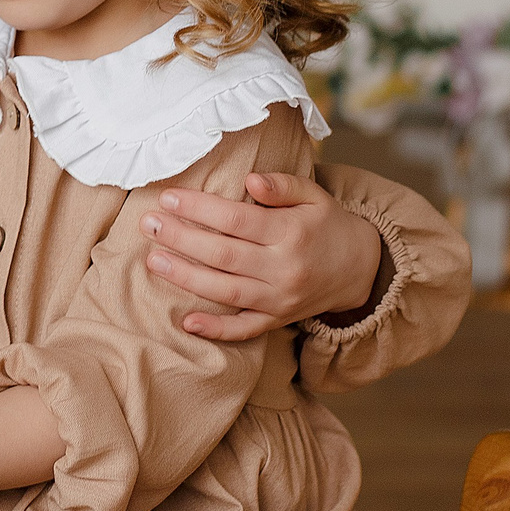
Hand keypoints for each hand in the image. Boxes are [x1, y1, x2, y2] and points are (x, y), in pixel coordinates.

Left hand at [142, 171, 384, 340]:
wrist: (360, 269)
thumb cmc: (327, 225)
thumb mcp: (314, 195)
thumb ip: (282, 185)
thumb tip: (250, 180)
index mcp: (292, 232)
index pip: (237, 219)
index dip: (200, 209)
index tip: (169, 198)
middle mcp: (284, 268)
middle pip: (224, 254)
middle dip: (182, 238)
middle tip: (148, 224)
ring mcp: (279, 298)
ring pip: (226, 290)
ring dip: (186, 277)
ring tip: (153, 260)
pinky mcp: (277, 320)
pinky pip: (244, 329)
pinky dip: (216, 330)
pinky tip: (186, 322)